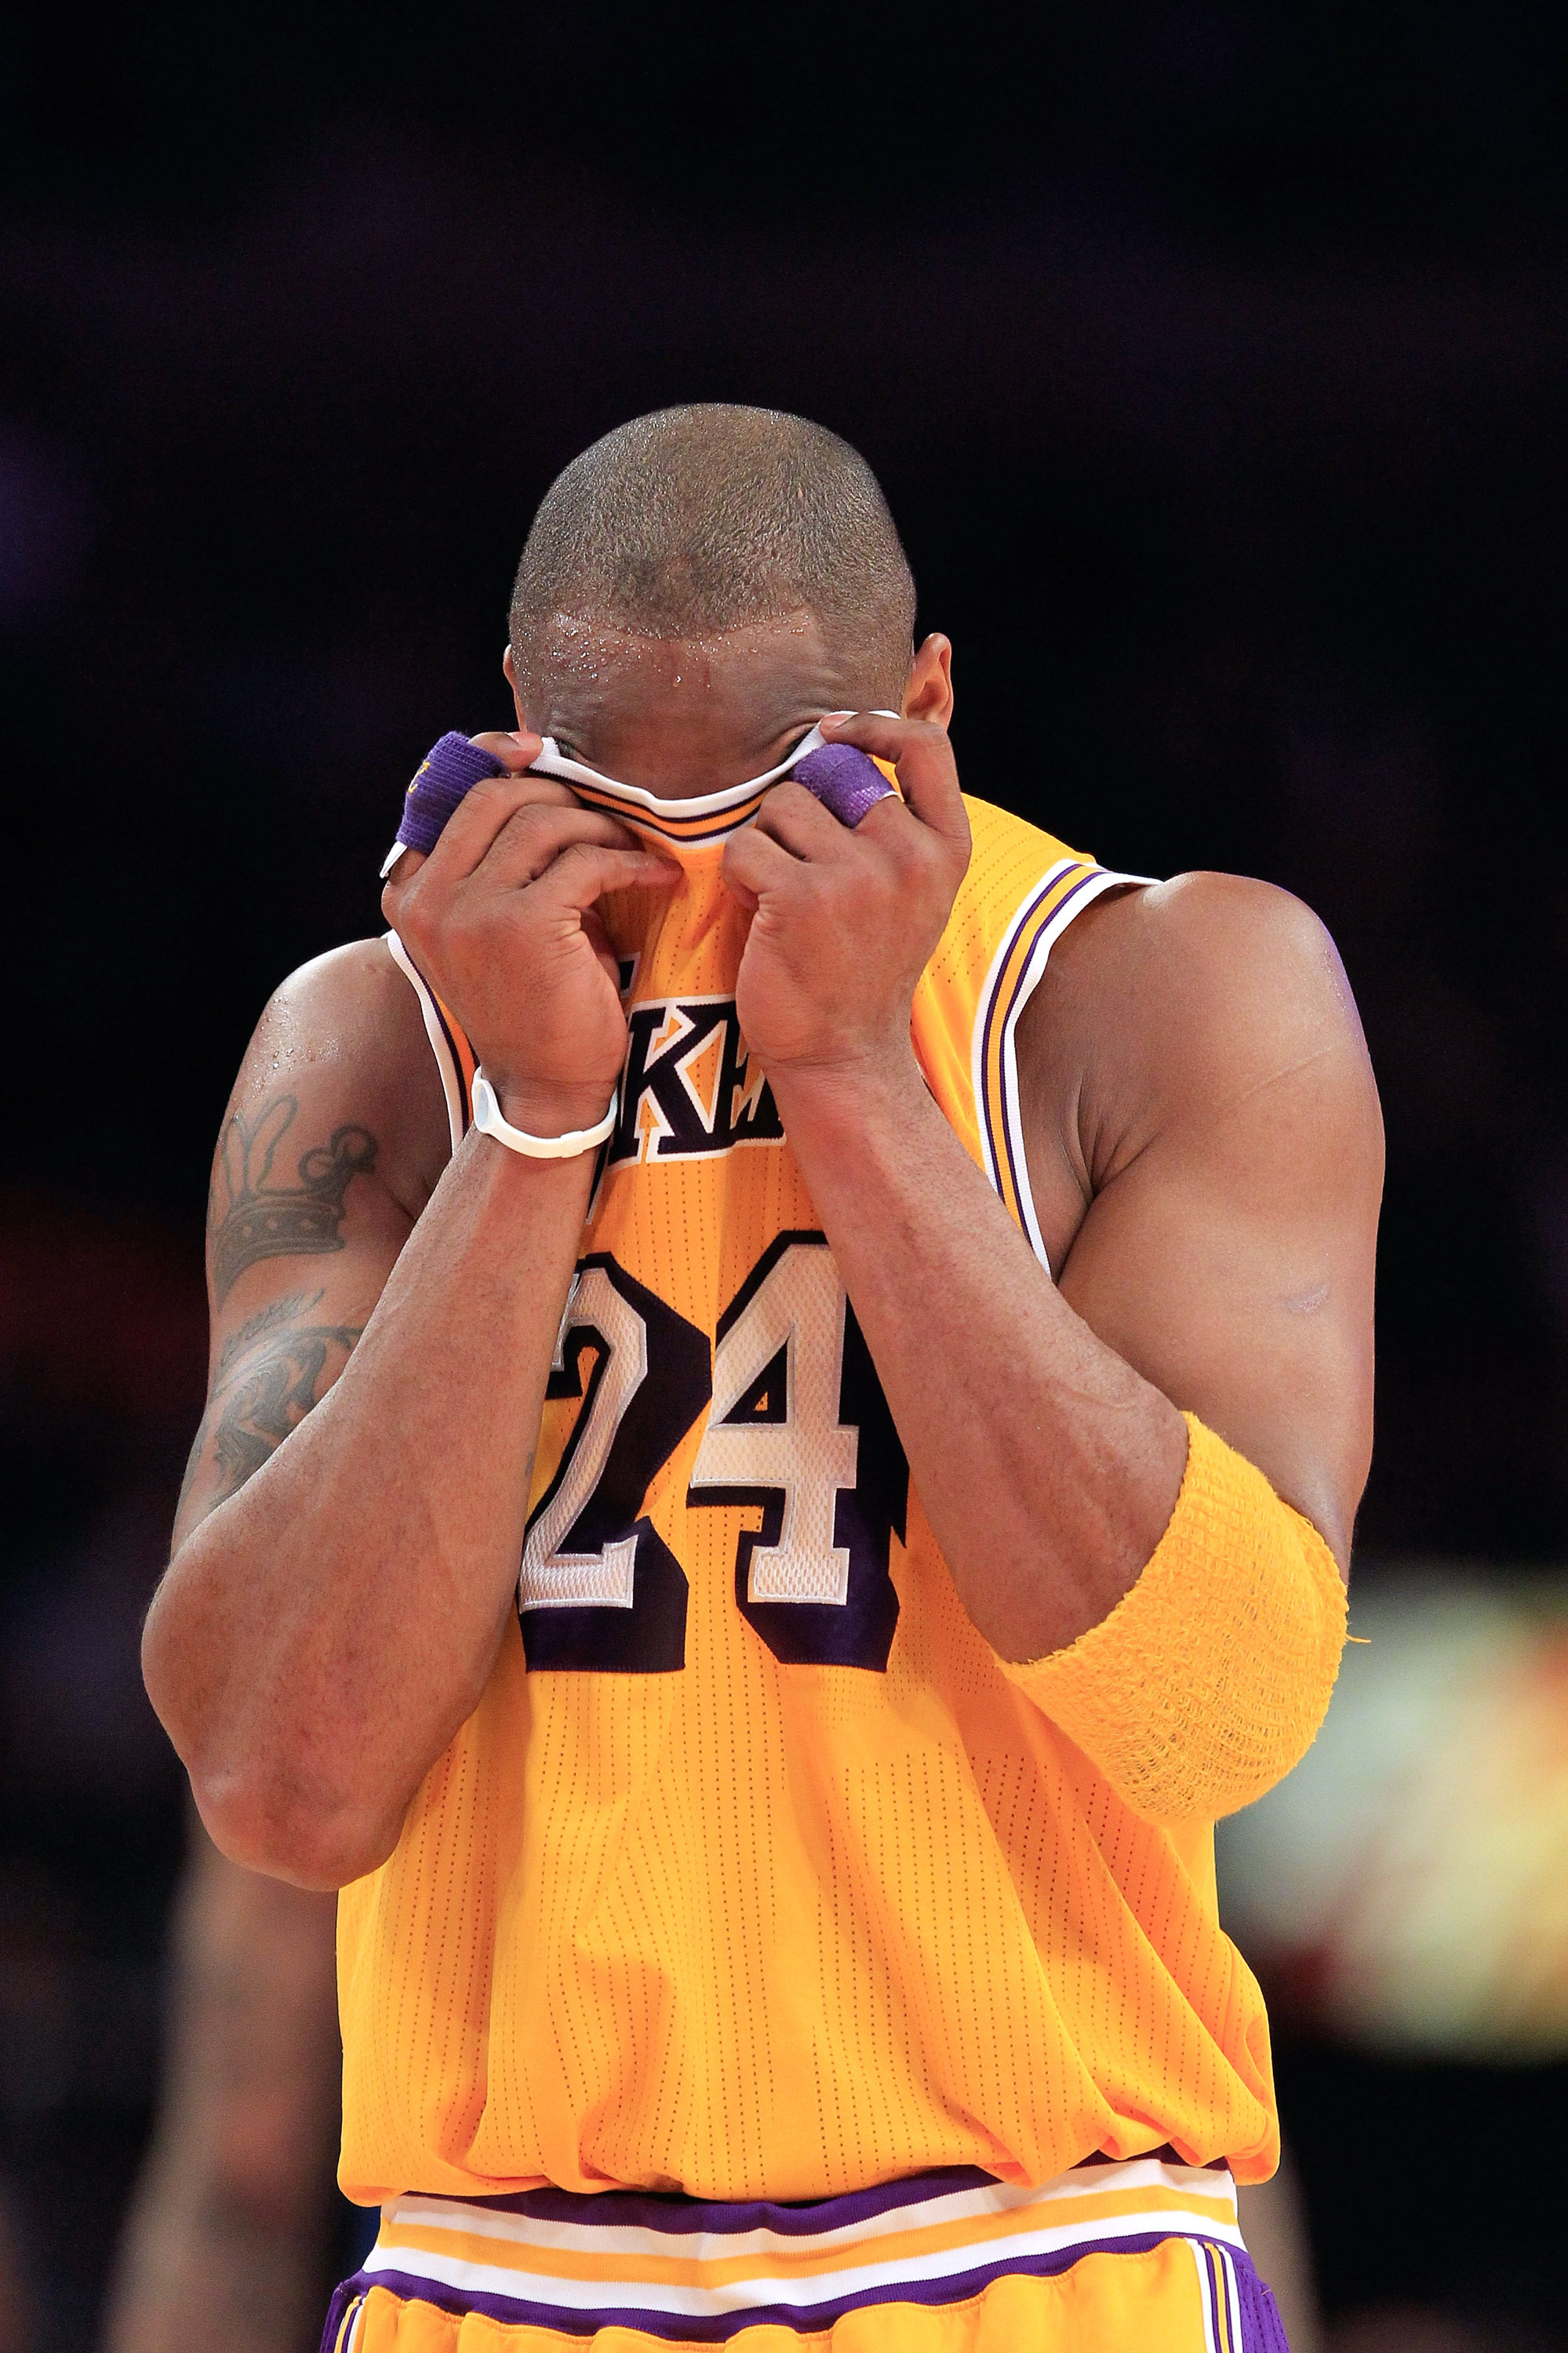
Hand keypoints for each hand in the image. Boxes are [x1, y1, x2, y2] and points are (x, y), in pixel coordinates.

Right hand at [382, 730, 678, 1133]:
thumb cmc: (532, 1002)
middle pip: (494, 796)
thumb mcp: (492, 925)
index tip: (537, 751)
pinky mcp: (520, 925)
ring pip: (542, 822)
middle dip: (559, 795)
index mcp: (406, 892)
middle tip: (604, 820)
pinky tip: (656, 879)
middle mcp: (425, 898)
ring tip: (633, 854)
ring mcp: (466, 912)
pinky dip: (628, 863)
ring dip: (601, 829)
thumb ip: (492, 863)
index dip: (490, 758)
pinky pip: (585, 862)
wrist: (546, 1088)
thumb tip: (532, 776)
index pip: (439, 793)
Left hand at [721, 715, 970, 1087]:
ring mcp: (859, 878)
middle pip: (829, 774)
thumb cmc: (866, 961)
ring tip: (785, 902)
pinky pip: (745, 848)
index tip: (837, 736)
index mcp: (948, 849)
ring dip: (768, 847)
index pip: (925, 746)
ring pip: (780, 807)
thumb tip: (937, 650)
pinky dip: (740, 881)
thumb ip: (911, 790)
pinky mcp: (801, 899)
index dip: (874, 728)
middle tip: (809, 876)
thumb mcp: (912, 879)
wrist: (844, 1056)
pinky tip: (763, 921)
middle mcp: (912, 857)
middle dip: (801, 815)